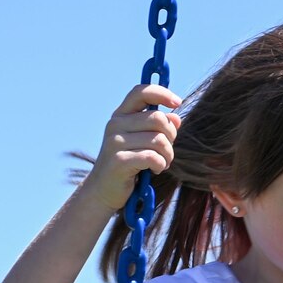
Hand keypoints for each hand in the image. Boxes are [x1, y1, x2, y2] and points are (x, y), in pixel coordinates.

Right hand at [83, 84, 182, 210]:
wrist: (105, 190)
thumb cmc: (130, 163)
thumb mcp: (144, 142)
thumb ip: (159, 128)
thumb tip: (176, 117)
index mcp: (121, 115)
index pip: (140, 92)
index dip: (161, 92)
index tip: (177, 102)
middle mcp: (115, 124)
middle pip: (158, 119)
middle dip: (171, 136)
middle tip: (166, 151)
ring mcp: (115, 142)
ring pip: (159, 140)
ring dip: (167, 155)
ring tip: (161, 163)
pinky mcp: (118, 160)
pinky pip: (152, 157)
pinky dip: (160, 165)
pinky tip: (154, 170)